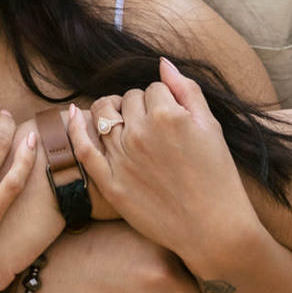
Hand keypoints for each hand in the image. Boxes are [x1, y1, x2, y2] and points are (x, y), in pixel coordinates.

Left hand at [68, 60, 262, 273]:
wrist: (214, 228)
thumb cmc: (218, 177)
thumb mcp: (211, 126)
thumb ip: (186, 90)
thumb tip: (162, 63)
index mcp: (167, 115)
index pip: (153, 89)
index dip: (163, 99)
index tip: (172, 116)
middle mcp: (140, 133)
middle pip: (129, 100)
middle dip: (139, 105)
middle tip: (154, 125)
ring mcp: (122, 158)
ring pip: (104, 116)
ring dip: (111, 112)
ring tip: (122, 120)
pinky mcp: (111, 183)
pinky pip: (85, 149)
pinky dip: (75, 129)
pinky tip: (73, 115)